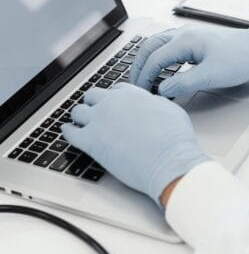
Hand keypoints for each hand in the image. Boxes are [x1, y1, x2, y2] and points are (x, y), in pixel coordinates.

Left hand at [62, 84, 208, 204]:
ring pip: (78, 112)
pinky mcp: (91, 142)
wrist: (169, 162)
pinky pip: (69, 133)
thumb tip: (152, 104)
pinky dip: (67, 132)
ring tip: (80, 124)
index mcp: (132, 95)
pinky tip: (69, 133)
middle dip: (94, 104)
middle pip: (93, 97)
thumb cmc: (175, 141)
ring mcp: (99, 121)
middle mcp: (112, 103)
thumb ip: (156, 104)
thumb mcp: (172, 111)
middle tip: (95, 113)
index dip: (113, 99)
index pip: (114, 91)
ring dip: (80, 117)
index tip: (113, 106)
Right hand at [130, 25, 248, 97]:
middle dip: (139, 66)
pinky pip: (167, 47)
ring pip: (157, 45)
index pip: (154, 58)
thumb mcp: (210, 75)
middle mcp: (183, 34)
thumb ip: (183, 83)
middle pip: (149, 47)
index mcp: (185, 40)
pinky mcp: (194, 42)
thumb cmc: (240, 59)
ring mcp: (188, 36)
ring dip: (147, 61)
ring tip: (143, 78)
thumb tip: (161, 90)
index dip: (144, 77)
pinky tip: (160, 70)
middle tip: (135, 85)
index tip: (141, 92)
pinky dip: (158, 59)